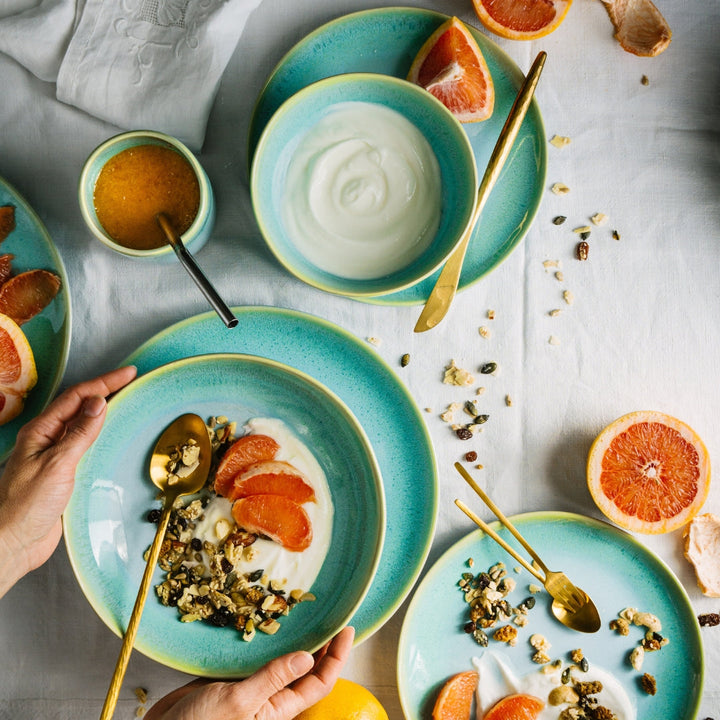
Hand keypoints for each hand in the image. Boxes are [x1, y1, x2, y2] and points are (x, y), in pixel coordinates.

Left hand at [0, 365, 136, 594]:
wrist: (12, 544)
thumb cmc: (25, 506)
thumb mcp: (57, 465)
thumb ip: (79, 433)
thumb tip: (98, 402)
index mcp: (40, 431)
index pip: (77, 397)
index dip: (104, 382)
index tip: (129, 373)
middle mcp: (46, 439)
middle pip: (79, 406)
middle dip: (105, 390)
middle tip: (131, 381)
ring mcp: (54, 456)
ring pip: (82, 425)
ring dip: (104, 411)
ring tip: (126, 402)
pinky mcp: (63, 474)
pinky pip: (85, 446)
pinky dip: (101, 435)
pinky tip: (112, 437)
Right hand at [145, 625, 354, 719]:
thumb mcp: (238, 704)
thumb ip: (272, 679)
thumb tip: (308, 657)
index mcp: (278, 710)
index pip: (319, 682)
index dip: (336, 657)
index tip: (346, 629)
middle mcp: (269, 698)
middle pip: (306, 670)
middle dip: (322, 644)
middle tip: (332, 614)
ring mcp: (251, 686)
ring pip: (282, 660)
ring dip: (296, 638)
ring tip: (307, 612)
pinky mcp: (231, 677)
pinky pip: (257, 655)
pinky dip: (266, 637)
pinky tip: (268, 619)